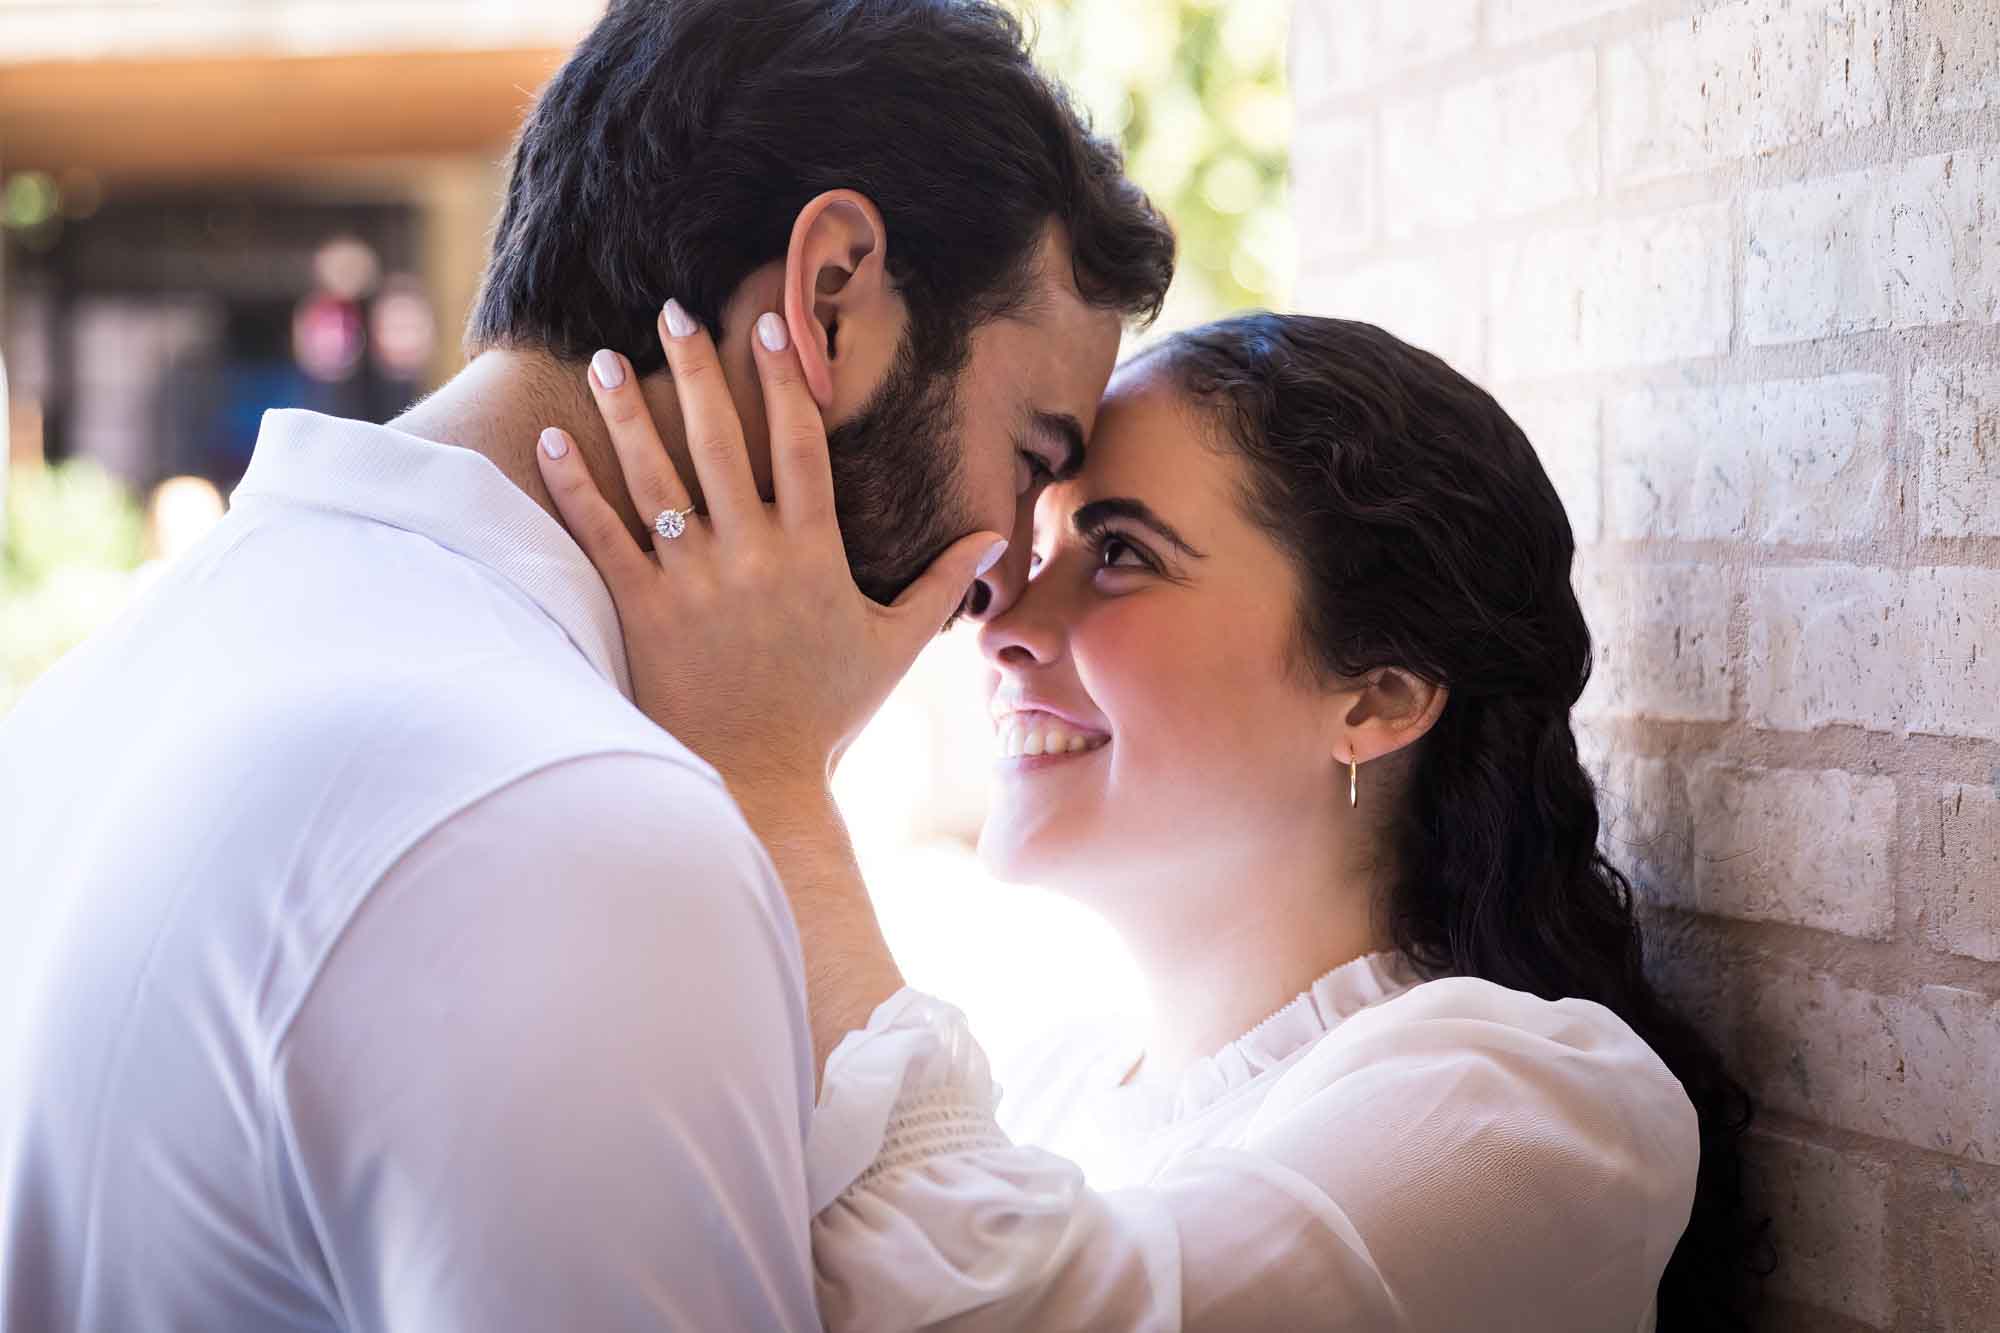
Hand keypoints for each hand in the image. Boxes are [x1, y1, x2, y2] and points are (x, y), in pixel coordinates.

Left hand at [534, 302, 1007, 793]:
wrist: (759, 784)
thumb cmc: (828, 716)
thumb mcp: (893, 647)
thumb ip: (939, 585)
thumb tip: (989, 538)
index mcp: (813, 555)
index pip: (800, 447)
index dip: (785, 381)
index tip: (769, 326)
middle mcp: (752, 557)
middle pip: (720, 442)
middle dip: (695, 370)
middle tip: (672, 310)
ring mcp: (693, 584)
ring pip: (654, 480)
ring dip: (627, 414)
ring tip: (605, 358)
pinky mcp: (644, 614)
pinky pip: (602, 538)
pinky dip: (575, 488)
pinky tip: (551, 441)